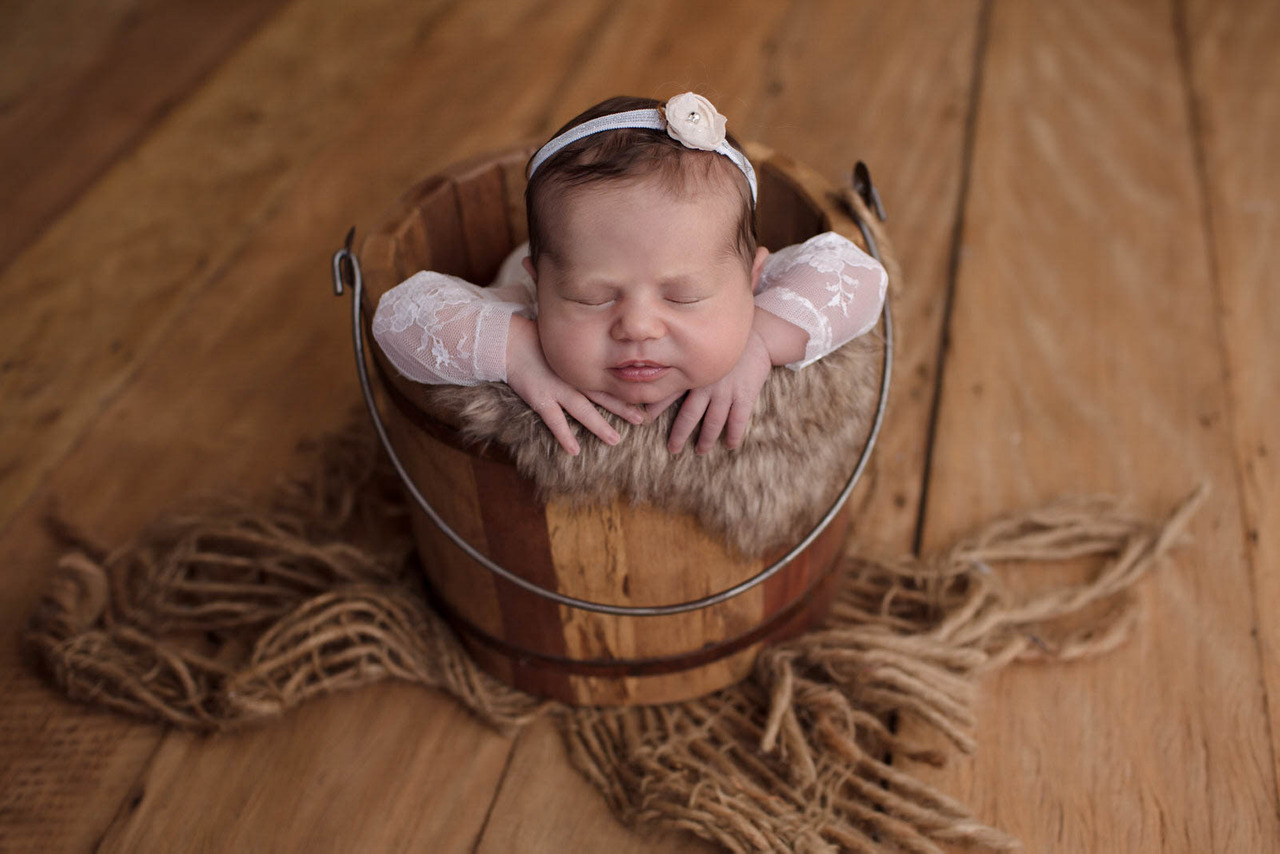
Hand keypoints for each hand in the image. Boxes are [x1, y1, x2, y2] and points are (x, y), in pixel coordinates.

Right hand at [505, 317, 644, 453]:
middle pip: (603, 395)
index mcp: (580, 364)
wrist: (510, 341)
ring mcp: (557, 389)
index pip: (609, 377)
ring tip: (616, 440)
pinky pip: (555, 421)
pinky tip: (574, 451)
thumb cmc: (536, 339)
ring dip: (600, 426)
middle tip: (643, 420)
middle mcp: (573, 378)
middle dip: (623, 408)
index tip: (646, 394)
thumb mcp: (564, 342)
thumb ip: (580, 351)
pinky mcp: (541, 398)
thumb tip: (598, 351)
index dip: (627, 387)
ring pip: (584, 410)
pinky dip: (565, 436)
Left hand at [663, 328, 772, 453]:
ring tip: (700, 451)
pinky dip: (733, 435)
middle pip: (689, 415)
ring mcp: (726, 391)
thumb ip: (684, 362)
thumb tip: (657, 370)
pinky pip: (738, 420)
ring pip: (713, 422)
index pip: (669, 394)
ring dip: (706, 439)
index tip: (644, 421)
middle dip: (680, 434)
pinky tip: (730, 445)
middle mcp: (706, 385)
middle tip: (673, 449)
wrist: (758, 334)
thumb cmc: (724, 341)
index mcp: (693, 374)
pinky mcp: (745, 395)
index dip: (656, 408)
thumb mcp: (700, 348)